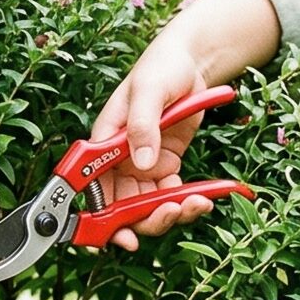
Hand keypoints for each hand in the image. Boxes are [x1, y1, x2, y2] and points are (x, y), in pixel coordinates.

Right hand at [86, 34, 225, 252]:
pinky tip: (205, 196)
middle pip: (122, 207)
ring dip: (171, 212)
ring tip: (197, 203)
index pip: (93, 187)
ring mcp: (143, 166)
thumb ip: (142, 126)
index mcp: (105, 142)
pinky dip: (188, 202)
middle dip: (145, 219)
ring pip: (149, 206)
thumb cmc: (162, 68)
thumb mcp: (149, 91)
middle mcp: (120, 160)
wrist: (191, 62)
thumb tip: (141, 162)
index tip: (119, 237)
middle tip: (170, 213)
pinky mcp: (165, 167)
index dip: (101, 218)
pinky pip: (172, 195)